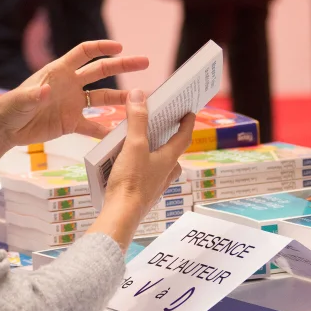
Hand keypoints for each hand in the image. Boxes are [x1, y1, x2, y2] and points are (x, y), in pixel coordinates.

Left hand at [0, 41, 148, 164]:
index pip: (84, 53)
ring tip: (141, 100)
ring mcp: (73, 103)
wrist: (6, 128)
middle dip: (122, 65)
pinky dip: (105, 130)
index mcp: (59, 71)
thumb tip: (46, 92)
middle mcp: (71, 84)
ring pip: (103, 97)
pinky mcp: (71, 122)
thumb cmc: (10, 107)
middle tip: (144, 62)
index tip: (120, 47)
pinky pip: (93, 125)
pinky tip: (120, 135)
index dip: (102, 48)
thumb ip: (33, 96)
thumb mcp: (20, 100)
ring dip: (121, 98)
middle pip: (101, 71)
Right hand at [86, 89, 195, 250]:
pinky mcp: (143, 194)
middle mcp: (166, 173)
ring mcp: (156, 185)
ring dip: (154, 153)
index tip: (190, 113)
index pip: (184, 137)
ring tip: (140, 144)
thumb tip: (139, 95)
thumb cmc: (130, 181)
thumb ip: (137, 120)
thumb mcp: (133, 145)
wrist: (121, 215)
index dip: (187, 123)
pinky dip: (141, 166)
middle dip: (169, 138)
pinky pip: (147, 176)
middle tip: (163, 126)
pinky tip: (127, 165)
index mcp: (168, 159)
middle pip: (173, 152)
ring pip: (160, 165)